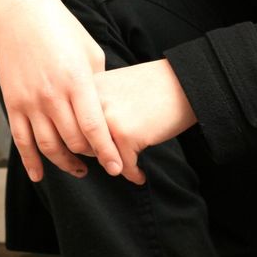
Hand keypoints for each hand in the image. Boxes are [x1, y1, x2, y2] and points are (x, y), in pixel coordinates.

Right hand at [0, 0, 123, 182]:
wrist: (23, 10)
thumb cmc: (61, 27)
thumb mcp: (90, 52)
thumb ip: (97, 84)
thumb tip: (103, 111)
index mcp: (76, 80)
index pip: (94, 128)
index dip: (107, 152)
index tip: (117, 168)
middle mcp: (52, 94)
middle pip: (73, 141)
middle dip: (90, 157)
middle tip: (101, 162)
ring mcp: (29, 100)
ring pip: (48, 146)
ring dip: (64, 163)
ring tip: (78, 169)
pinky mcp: (12, 101)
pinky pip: (21, 140)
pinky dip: (30, 161)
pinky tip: (39, 175)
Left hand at [94, 60, 196, 185]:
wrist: (183, 82)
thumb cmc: (152, 87)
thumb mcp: (114, 88)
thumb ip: (96, 108)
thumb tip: (85, 147)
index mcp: (86, 87)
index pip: (73, 125)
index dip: (85, 143)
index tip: (95, 154)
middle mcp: (91, 101)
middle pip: (84, 143)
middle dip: (100, 155)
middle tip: (114, 163)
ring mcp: (107, 118)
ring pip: (101, 157)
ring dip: (116, 166)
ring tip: (128, 169)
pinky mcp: (125, 135)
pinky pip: (123, 166)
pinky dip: (133, 173)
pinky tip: (141, 174)